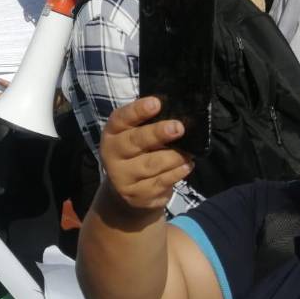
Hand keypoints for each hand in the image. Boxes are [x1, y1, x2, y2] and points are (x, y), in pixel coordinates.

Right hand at [99, 97, 193, 214]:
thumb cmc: (136, 152)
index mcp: (112, 133)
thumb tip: (177, 112)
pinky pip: (161, 181)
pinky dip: (177, 173)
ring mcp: (123, 177)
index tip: (156, 103)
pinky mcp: (137, 195)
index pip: (121, 119)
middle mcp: (112, 155)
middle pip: (135, 141)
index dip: (138, 110)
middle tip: (178, 127)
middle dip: (157, 133)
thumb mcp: (134, 135)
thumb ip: (148, 124)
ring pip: (152, 164)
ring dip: (174, 156)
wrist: (124, 191)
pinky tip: (186, 165)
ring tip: (188, 152)